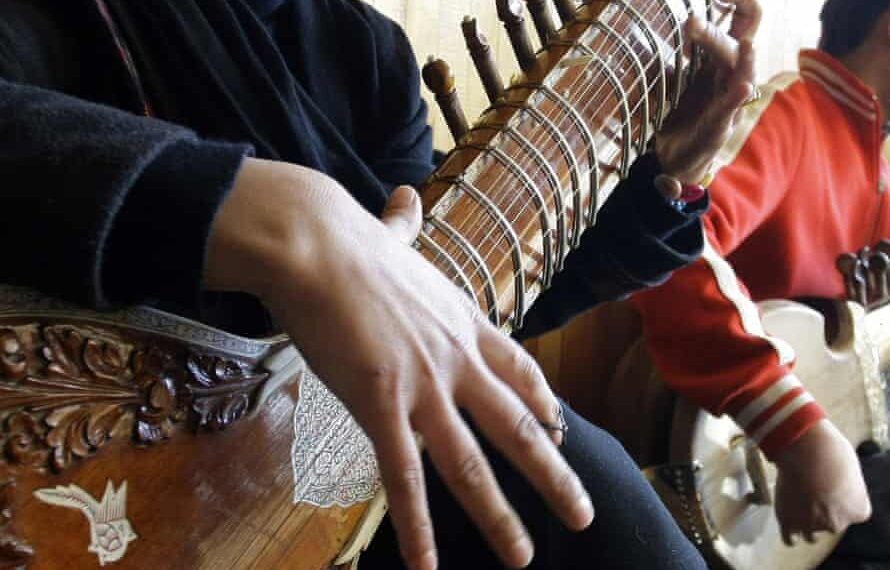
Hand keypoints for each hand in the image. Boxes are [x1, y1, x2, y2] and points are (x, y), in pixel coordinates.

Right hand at [205, 158, 593, 569]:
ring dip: (498, 517)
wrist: (314, 244)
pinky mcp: (381, 405)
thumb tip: (403, 199)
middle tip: (583, 515)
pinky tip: (426, 565)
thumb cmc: (347, 240)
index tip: (562, 429)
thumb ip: (405, 225)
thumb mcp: (393, 236)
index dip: (544, 404)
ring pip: (471, 464)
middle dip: (553, 477)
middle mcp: (458, 359)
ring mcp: (424, 386)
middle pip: (518, 428)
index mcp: (464, 321)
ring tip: (521, 558)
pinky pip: (403, 477)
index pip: (521, 371)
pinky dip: (416, 526)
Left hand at [655, 0, 761, 184]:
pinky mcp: (719, 126)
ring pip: (742, 74)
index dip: (737, 2)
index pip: (741, 20)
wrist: (674, 157)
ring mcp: (727, 101)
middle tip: (690, 21)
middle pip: (736, 43)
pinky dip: (736, 98)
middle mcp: (727, 76)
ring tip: (747, 45)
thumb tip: (640, 28)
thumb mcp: (671, 78)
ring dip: (743, 60)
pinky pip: (731, 109)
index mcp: (718, 60)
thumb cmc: (679, 113)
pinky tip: (744, 88)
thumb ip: (664, 53)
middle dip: (715, 32)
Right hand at [773, 419, 871, 544]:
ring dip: (807, 524)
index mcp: (859, 510)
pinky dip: (790, 534)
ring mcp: (811, 524)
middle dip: (822, 513)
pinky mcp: (788, 521)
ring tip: (799, 507)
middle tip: (813, 494)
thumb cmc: (830, 452)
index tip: (833, 491)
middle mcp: (837, 523)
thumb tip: (835, 483)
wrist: (804, 450)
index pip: (853, 514)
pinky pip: (789, 539)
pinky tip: (788, 522)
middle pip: (831, 525)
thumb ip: (846, 486)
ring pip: (811, 535)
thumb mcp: (850, 468)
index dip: (841, 502)